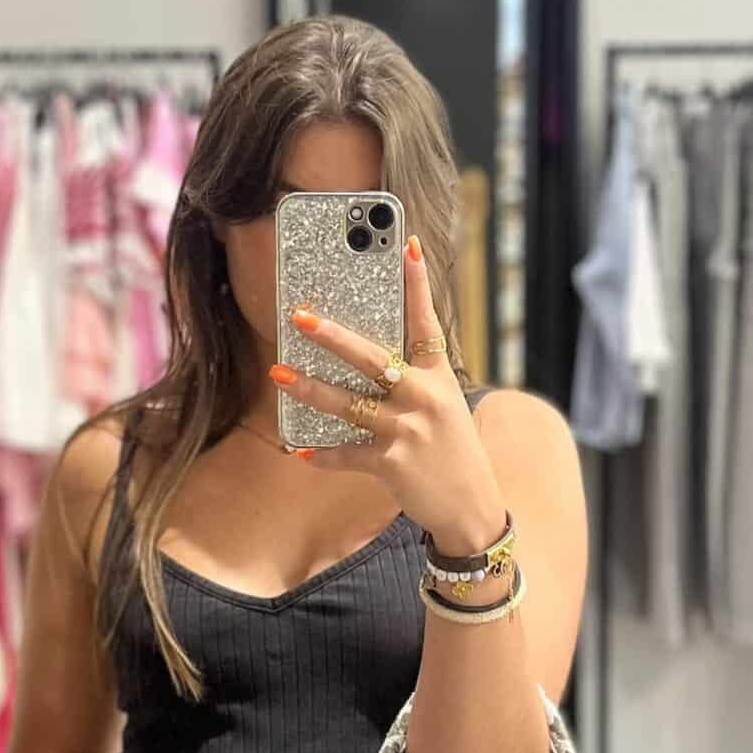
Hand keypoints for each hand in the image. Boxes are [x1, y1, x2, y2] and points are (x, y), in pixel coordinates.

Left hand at [269, 233, 506, 553]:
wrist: (472, 506)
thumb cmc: (451, 450)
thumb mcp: (444, 405)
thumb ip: (413, 379)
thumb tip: (368, 356)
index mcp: (438, 377)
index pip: (426, 322)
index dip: (417, 284)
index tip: (406, 247)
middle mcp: (424, 399)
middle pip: (374, 359)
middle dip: (334, 337)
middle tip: (302, 318)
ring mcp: (408, 432)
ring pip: (351, 405)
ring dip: (312, 390)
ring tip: (280, 375)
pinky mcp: (393, 464)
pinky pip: (349, 454)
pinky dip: (324, 454)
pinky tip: (300, 449)